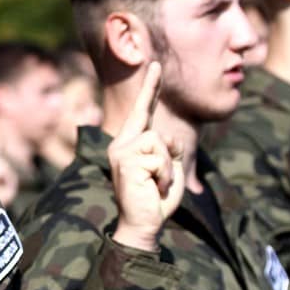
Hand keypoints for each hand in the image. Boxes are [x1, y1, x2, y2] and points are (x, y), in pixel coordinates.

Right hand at [109, 62, 183, 250]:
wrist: (141, 225)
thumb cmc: (154, 200)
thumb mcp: (169, 169)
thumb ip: (169, 149)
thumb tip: (163, 137)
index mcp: (129, 144)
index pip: (142, 111)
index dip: (149, 88)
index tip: (155, 64)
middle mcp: (120, 144)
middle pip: (153, 125)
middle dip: (166, 149)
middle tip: (156, 171)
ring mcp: (120, 151)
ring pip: (159, 141)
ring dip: (167, 166)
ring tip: (156, 184)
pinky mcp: (126, 160)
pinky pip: (159, 156)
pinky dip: (164, 173)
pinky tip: (153, 187)